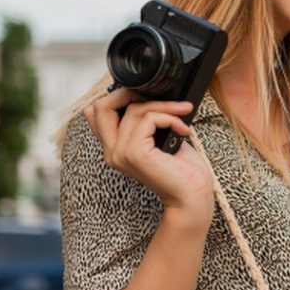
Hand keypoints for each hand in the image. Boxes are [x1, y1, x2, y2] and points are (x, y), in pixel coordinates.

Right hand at [82, 88, 213, 221]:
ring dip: (164, 106)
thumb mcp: (160, 138)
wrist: (192, 196)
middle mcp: (111, 151)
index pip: (96, 112)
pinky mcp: (134, 153)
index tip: (148, 98)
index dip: (119, 97)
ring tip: (182, 114)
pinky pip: (149, 119)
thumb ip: (146, 122)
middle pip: (102, 105)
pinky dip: (170, 117)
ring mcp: (120, 153)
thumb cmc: (182, 170)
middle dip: (131, 92)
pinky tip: (183, 130)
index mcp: (114, 148)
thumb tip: (145, 95)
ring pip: (134, 109)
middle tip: (159, 98)